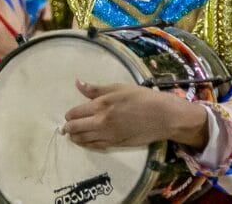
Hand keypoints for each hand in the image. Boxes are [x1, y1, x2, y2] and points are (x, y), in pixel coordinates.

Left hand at [64, 80, 206, 149]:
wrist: (163, 116)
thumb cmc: (143, 98)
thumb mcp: (120, 88)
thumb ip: (96, 89)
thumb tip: (77, 83)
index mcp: (101, 105)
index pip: (74, 113)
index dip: (70, 114)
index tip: (71, 114)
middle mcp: (100, 122)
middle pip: (74, 128)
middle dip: (68, 127)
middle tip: (69, 125)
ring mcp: (106, 135)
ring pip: (81, 140)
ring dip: (74, 137)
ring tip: (74, 134)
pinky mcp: (114, 144)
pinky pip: (93, 147)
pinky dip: (85, 144)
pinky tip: (85, 141)